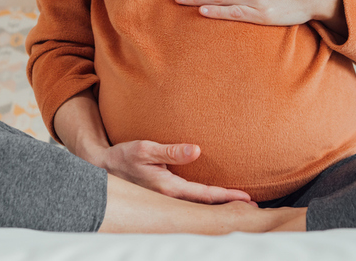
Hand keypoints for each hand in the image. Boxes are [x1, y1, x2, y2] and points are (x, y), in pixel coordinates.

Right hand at [93, 140, 255, 205]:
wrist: (103, 168)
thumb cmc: (124, 156)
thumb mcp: (145, 148)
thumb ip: (172, 150)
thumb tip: (197, 150)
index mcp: (168, 187)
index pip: (204, 194)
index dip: (226, 196)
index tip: (246, 198)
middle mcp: (169, 197)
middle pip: (205, 204)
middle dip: (228, 205)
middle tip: (252, 208)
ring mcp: (166, 199)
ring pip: (198, 205)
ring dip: (218, 204)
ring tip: (239, 205)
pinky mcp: (164, 195)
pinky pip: (189, 201)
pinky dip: (205, 201)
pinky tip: (213, 200)